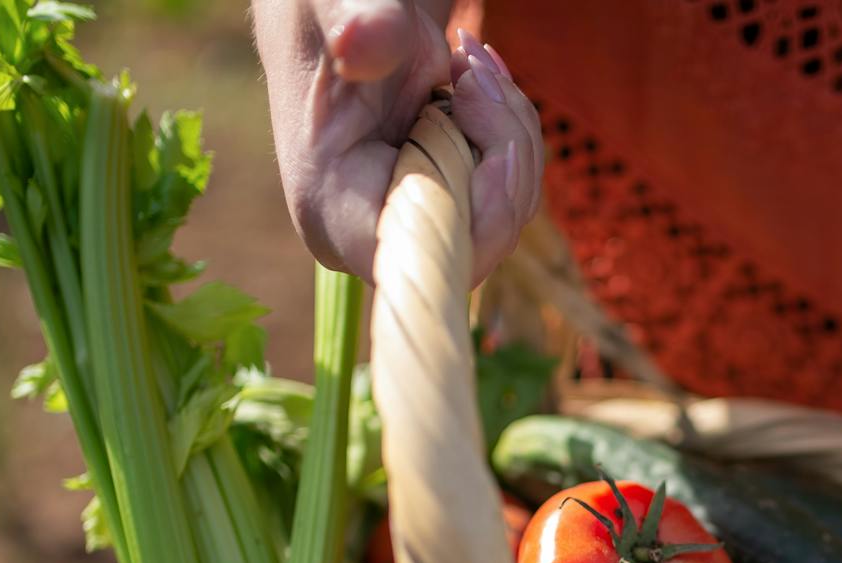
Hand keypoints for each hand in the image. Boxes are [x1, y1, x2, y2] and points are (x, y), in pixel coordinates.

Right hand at [254, 0, 542, 281]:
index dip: (477, 218)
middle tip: (474, 73)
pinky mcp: (446, 203)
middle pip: (479, 239)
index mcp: (331, 208)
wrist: (348, 12)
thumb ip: (362, 26)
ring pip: (506, 211)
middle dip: (502, 150)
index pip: (423, 258)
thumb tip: (358, 45)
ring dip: (509, 129)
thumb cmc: (333, 8)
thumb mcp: (341, 3)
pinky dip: (510, 130)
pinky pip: (510, 189)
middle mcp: (377, 231)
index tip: (496, 152)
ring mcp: (416, 220)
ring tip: (469, 63)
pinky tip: (477, 80)